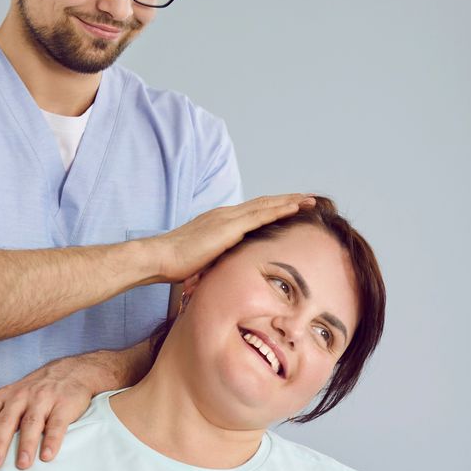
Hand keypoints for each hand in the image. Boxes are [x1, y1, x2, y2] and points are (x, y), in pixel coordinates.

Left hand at [0, 347, 131, 469]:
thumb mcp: (15, 397)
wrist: (73, 371)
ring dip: (26, 445)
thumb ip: (0, 418)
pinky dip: (52, 440)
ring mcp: (43, 400)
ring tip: (22, 465)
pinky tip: (48, 456)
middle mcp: (20, 397)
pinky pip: (57, 424)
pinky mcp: (64, 405)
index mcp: (4, 397)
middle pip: (5, 422)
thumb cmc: (38, 392)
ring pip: (31, 423)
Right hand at [147, 194, 315, 284]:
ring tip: (309, 199)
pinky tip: (296, 208)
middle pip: (263, 203)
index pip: (253, 211)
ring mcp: (228, 218)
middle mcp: (226, 215)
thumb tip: (226, 271)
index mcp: (221, 222)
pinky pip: (261, 215)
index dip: (273, 208)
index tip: (291, 207)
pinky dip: (280, 210)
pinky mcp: (229, 227)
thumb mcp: (204, 262)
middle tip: (308, 198)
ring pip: (266, 205)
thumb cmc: (176, 264)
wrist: (160, 258)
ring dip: (290, 202)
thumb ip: (218, 261)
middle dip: (287, 200)